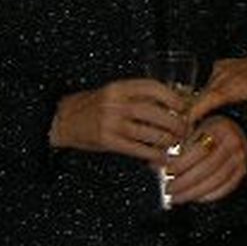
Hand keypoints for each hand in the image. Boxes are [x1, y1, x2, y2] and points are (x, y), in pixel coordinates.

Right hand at [50, 79, 190, 166]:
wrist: (61, 120)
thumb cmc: (93, 106)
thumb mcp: (113, 93)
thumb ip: (137, 96)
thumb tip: (172, 103)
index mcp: (119, 87)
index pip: (152, 87)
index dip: (172, 97)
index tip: (184, 106)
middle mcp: (115, 103)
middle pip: (154, 112)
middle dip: (174, 122)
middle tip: (184, 129)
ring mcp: (110, 122)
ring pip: (148, 132)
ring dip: (167, 139)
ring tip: (176, 142)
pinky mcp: (107, 141)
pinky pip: (136, 148)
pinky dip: (153, 154)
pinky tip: (162, 157)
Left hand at [163, 116, 246, 204]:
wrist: (233, 130)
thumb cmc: (206, 131)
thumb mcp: (193, 129)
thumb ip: (175, 145)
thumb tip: (154, 164)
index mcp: (219, 129)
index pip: (200, 150)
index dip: (182, 163)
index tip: (167, 170)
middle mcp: (233, 143)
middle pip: (208, 167)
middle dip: (185, 181)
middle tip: (168, 189)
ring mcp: (240, 158)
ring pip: (216, 180)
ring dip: (194, 192)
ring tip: (176, 197)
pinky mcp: (242, 171)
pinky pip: (226, 188)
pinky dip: (209, 196)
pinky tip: (194, 198)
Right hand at [188, 51, 246, 155]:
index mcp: (234, 85)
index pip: (202, 102)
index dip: (190, 117)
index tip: (186, 132)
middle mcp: (225, 74)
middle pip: (197, 97)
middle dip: (191, 116)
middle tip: (192, 134)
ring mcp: (223, 68)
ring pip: (200, 90)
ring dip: (197, 105)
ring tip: (199, 124)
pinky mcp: (223, 65)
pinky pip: (206, 82)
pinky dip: (205, 95)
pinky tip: (210, 107)